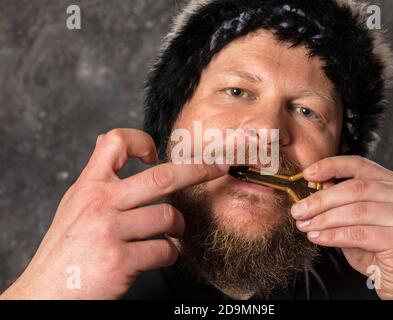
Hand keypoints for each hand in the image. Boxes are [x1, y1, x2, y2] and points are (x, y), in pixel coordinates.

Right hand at [0, 128, 228, 299]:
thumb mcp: (74, 203)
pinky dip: (170, 253)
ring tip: (173, 232)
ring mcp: (110, 231)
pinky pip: (164, 249)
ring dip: (179, 226)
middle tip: (217, 168)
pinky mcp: (120, 259)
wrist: (47, 292)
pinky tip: (161, 255)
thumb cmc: (66, 248)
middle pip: (162, 177)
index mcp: (88, 186)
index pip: (115, 143)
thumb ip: (96, 177)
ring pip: (168, 216)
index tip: (156, 153)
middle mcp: (100, 203)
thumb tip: (107, 142)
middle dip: (198, 170)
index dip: (142, 141)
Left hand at [291, 156, 392, 299]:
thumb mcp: (355, 222)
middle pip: (355, 189)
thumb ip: (339, 202)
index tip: (307, 174)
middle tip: (298, 210)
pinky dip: (333, 235)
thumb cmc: (379, 251)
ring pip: (356, 211)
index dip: (331, 166)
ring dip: (324, 219)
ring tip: (305, 226)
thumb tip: (312, 184)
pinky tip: (318, 238)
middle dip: (320, 200)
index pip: (360, 165)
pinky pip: (359, 234)